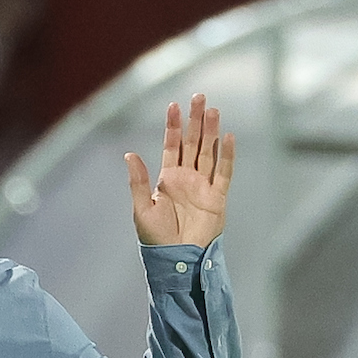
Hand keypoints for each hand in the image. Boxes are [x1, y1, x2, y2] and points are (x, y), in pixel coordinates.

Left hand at [127, 93, 232, 247]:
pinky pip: (224, 173)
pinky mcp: (218, 198)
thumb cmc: (156, 239)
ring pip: (208, 152)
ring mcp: (203, 186)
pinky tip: (228, 138)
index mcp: (168, 179)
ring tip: (213, 110)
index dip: (173, 126)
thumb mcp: (142, 209)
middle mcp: (187, 178)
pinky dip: (227, 156)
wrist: (177, 260)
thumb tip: (129, 155)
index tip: (174, 105)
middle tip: (199, 97)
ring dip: (211, 132)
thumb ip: (139, 182)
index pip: (172, 146)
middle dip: (196, 120)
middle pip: (193, 143)